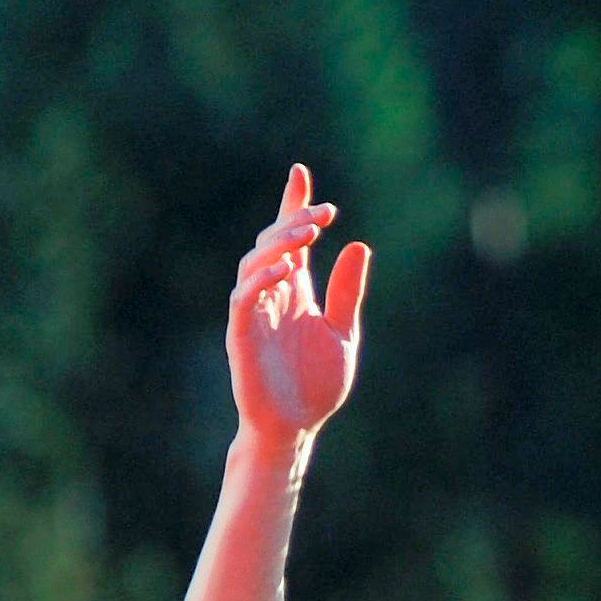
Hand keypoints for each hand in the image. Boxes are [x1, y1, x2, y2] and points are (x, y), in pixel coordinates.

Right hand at [226, 163, 370, 444]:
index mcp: (296, 292)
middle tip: (321, 213)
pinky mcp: (242, 334)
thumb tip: (359, 246)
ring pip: (255, 263)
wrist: (295, 427)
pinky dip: (263, 280)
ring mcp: (254, 312)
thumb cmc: (315, 386)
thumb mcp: (343, 334)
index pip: (291, 240)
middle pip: (273, 243)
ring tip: (307, 233)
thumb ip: (347, 293)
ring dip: (280, 244)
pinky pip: (245, 298)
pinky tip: (288, 270)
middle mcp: (272, 295)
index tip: (301, 174)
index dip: (293, 206)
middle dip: (294, 222)